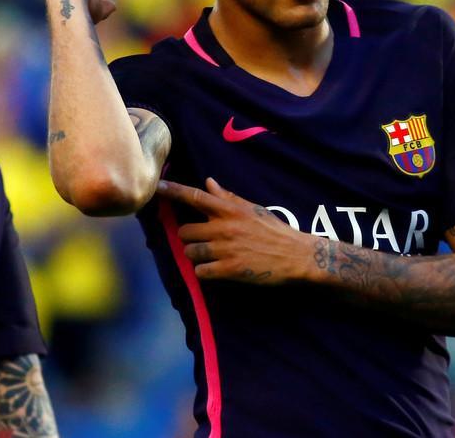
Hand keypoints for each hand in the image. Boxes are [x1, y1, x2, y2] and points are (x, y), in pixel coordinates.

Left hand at [157, 178, 313, 284]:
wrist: (297, 256)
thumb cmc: (274, 230)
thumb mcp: (252, 209)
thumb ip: (228, 197)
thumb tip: (209, 182)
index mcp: (229, 210)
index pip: (195, 197)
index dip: (173, 191)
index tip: (157, 186)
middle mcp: (224, 227)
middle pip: (185, 231)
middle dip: (189, 238)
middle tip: (201, 241)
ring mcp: (226, 249)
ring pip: (190, 253)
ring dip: (195, 256)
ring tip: (209, 257)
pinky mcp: (230, 270)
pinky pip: (201, 272)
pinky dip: (204, 273)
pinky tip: (214, 270)